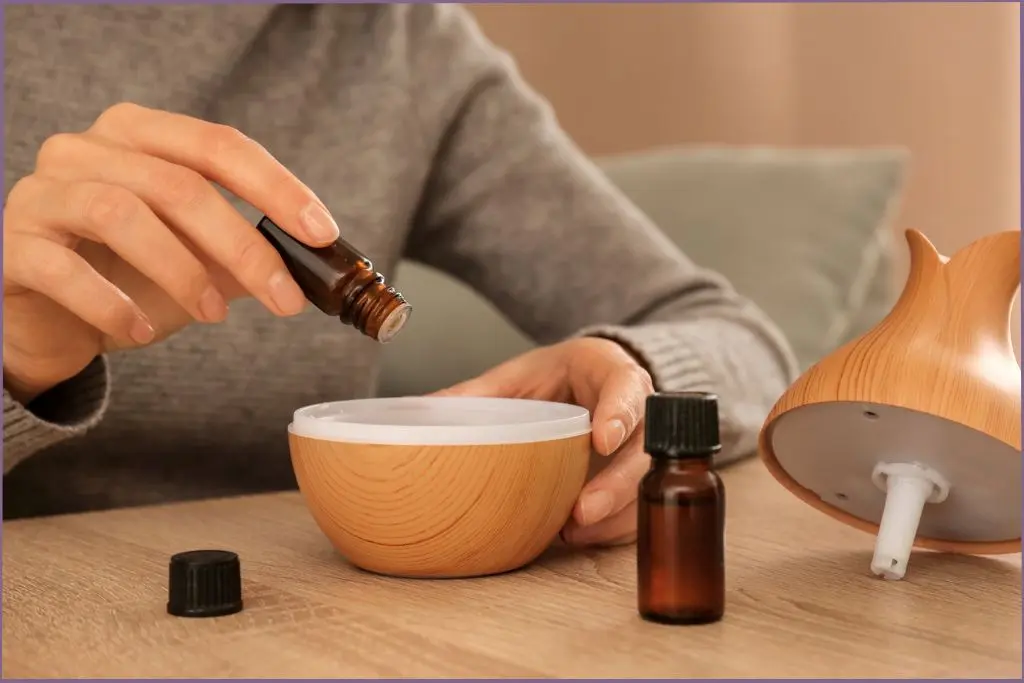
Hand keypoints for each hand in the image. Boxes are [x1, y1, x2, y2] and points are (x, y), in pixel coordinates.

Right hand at [3, 102, 339, 402]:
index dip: (276, 186)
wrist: (47, 318)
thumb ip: (245, 251)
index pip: (218, 145)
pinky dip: (111, 304)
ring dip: (182, 271)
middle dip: (242, 245)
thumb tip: (316, 264)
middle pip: (178, 184)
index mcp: (139, 135)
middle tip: (284, 298)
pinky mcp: (12, 245)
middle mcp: (85, 149)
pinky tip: (142, 328)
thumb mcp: (197, 259)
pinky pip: (63, 269)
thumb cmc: (127, 276)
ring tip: (214, 313)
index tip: (322, 232)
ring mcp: (42, 193)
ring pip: (121, 214)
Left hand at [434, 337, 654, 546]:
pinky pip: (637, 507)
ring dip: (614, 514)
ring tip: (572, 532)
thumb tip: (424, 410)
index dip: (619, 414)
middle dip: (617, 484)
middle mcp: (637, 410)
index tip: (601, 441)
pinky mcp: (637, 478)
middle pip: (645, 448)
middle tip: (582, 510)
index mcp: (611, 371)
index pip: (626, 388)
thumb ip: (478, 392)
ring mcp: (642, 447)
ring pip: (646, 485)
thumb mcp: (519, 374)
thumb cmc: (557, 376)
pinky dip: (611, 527)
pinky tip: (578, 535)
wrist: (588, 380)